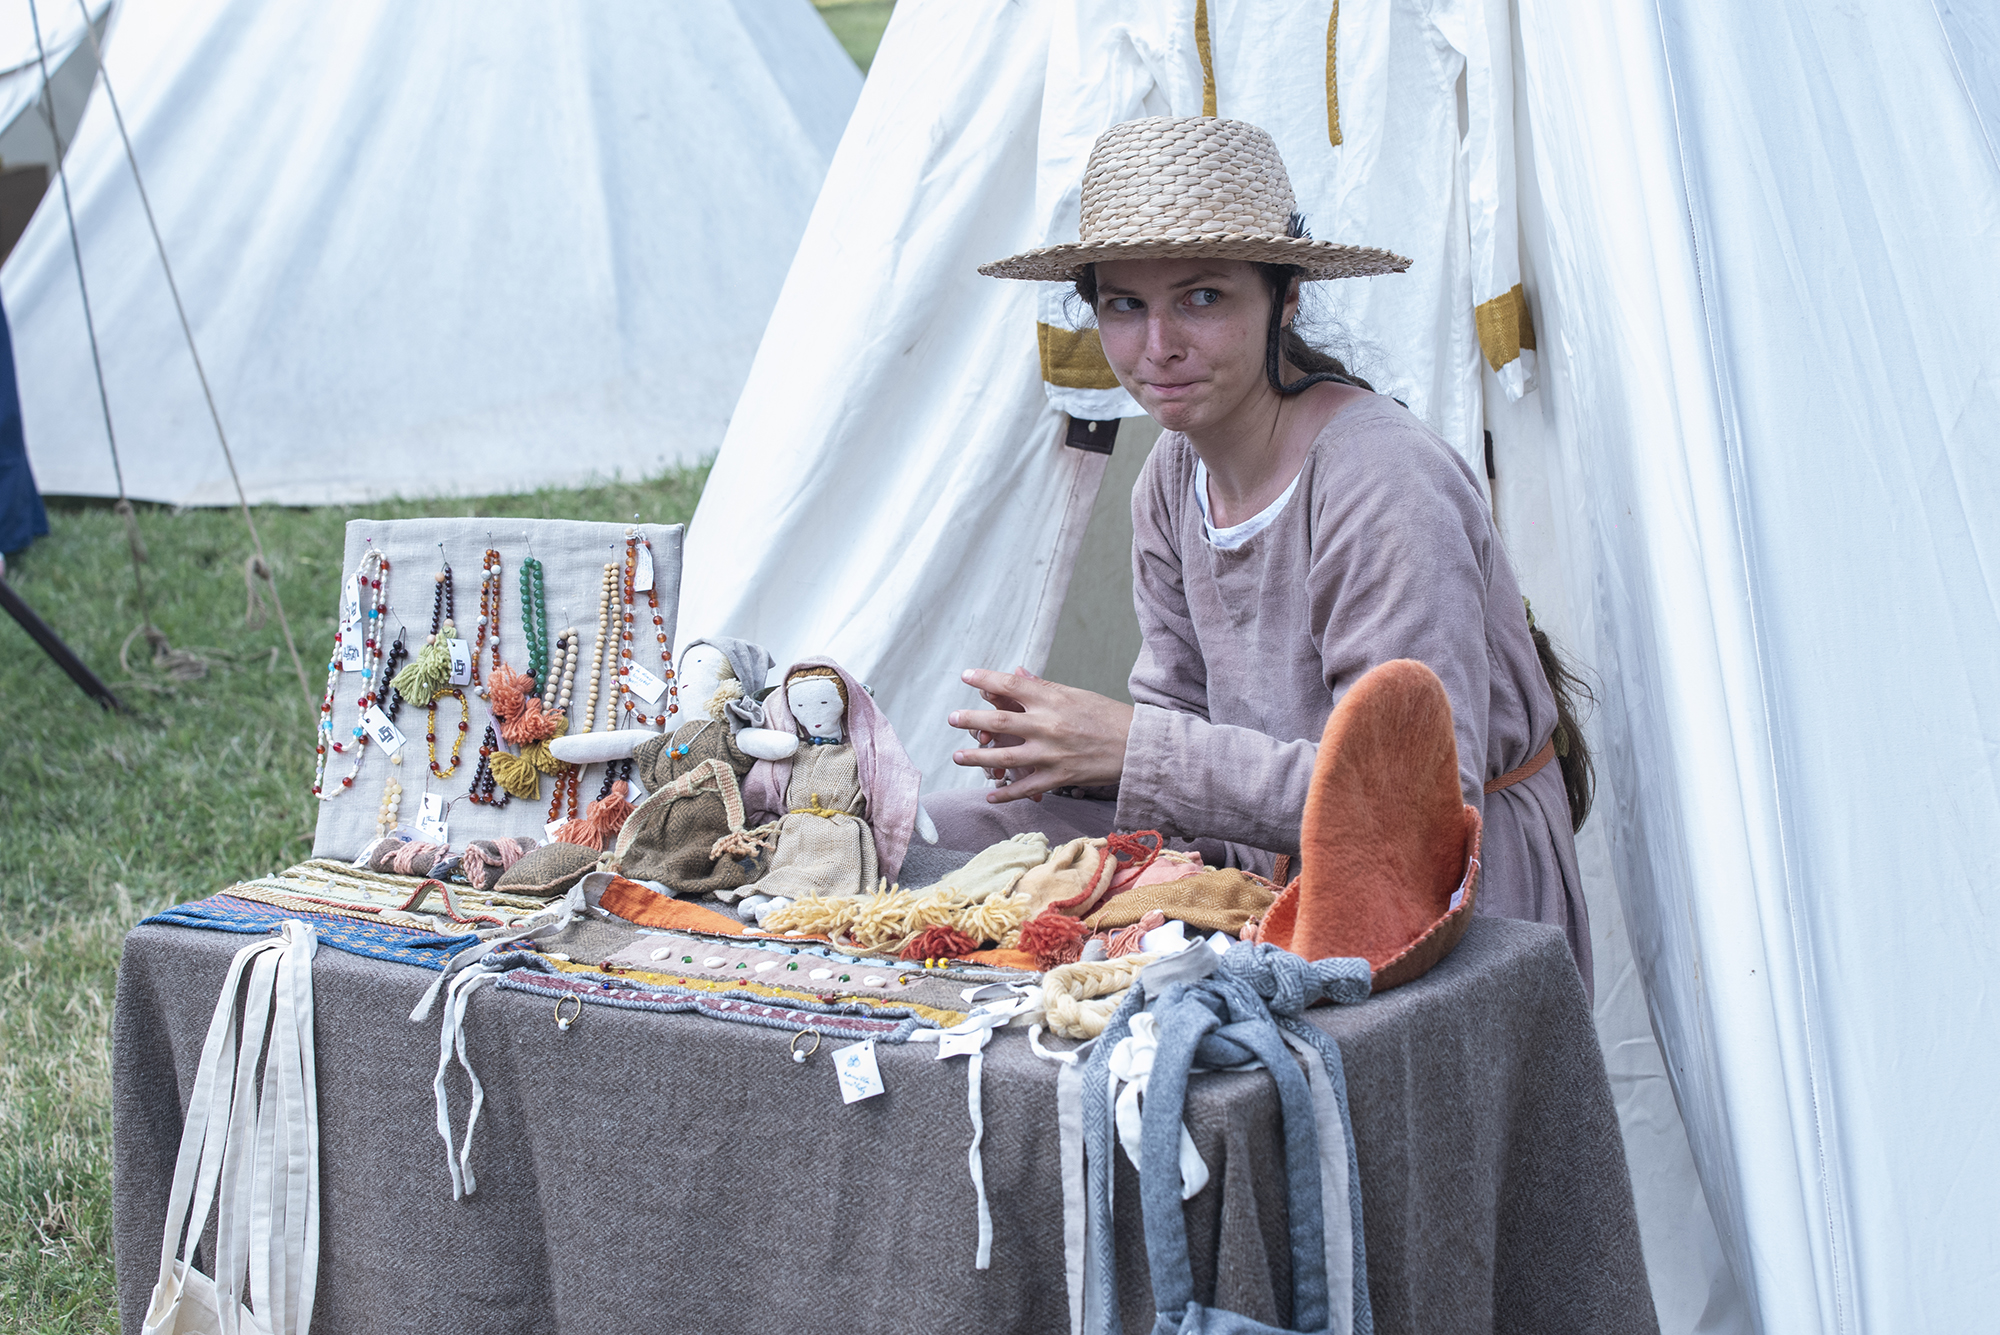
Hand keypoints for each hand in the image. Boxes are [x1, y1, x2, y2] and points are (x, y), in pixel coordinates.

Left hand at [948, 668, 1133, 802]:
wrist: (1136, 745)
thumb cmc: (1106, 715)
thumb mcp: (1076, 694)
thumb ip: (1043, 687)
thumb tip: (1016, 674)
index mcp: (1052, 699)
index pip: (1011, 686)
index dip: (985, 680)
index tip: (966, 676)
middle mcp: (1048, 725)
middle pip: (999, 723)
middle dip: (971, 721)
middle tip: (952, 718)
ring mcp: (1052, 754)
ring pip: (1005, 758)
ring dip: (978, 758)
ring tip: (958, 757)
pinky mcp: (1059, 777)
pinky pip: (1025, 787)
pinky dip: (1006, 792)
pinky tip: (990, 793)